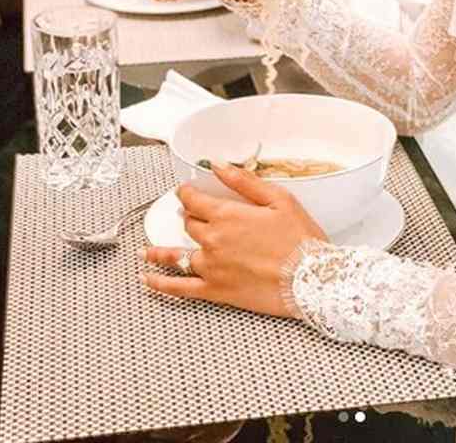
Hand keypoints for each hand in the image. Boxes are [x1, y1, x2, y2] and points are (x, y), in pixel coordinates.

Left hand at [141, 162, 327, 316]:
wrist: (310, 280)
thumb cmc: (299, 239)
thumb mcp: (278, 199)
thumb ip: (244, 181)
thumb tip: (219, 164)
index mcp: (227, 215)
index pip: (194, 200)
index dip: (187, 193)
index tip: (186, 191)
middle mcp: (213, 240)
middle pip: (189, 225)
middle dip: (187, 217)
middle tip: (188, 214)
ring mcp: (212, 267)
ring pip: (177, 255)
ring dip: (159, 250)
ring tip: (145, 250)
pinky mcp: (216, 291)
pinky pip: (180, 288)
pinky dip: (160, 285)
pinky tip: (148, 280)